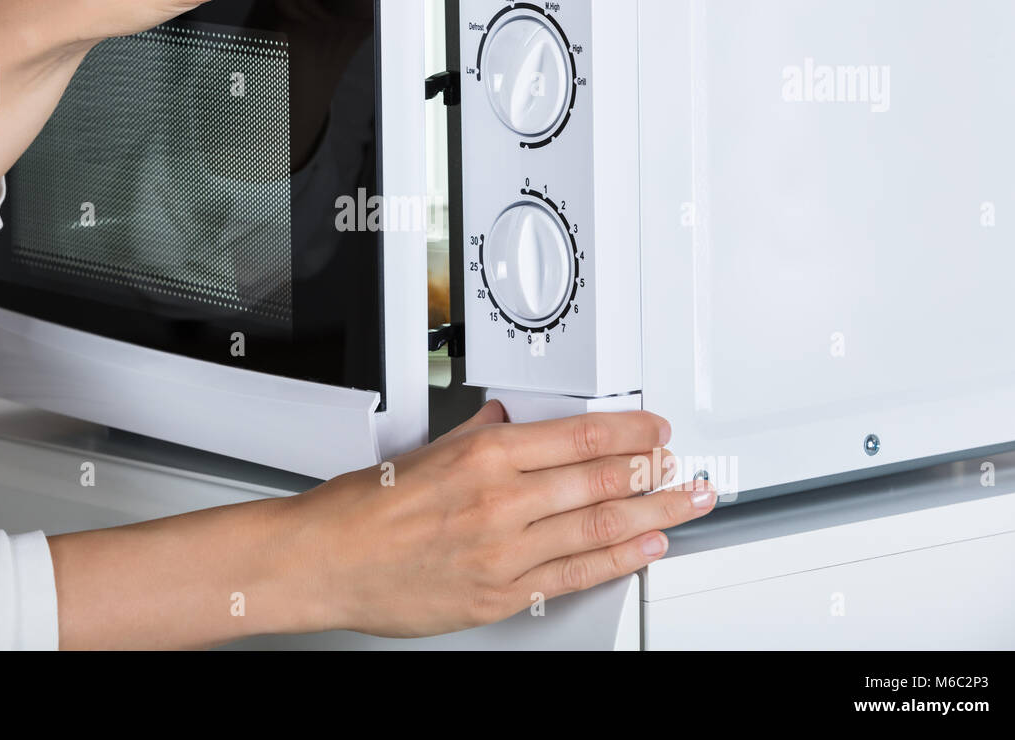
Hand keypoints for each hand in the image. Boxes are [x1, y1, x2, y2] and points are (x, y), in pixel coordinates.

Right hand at [285, 401, 714, 636]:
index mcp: (483, 454)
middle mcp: (500, 500)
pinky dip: (618, 559)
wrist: (327, 561)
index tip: (655, 429)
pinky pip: (574, 574)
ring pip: (599, 526)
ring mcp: (504, 551)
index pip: (579, 436)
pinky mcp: (501, 593)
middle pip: (600, 480)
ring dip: (654, 514)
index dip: (630, 431)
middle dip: (654, 472)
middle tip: (683, 467)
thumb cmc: (364, 508)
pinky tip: (645, 547)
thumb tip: (512, 421)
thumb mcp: (426, 450)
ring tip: (687, 503)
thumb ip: (478, 434)